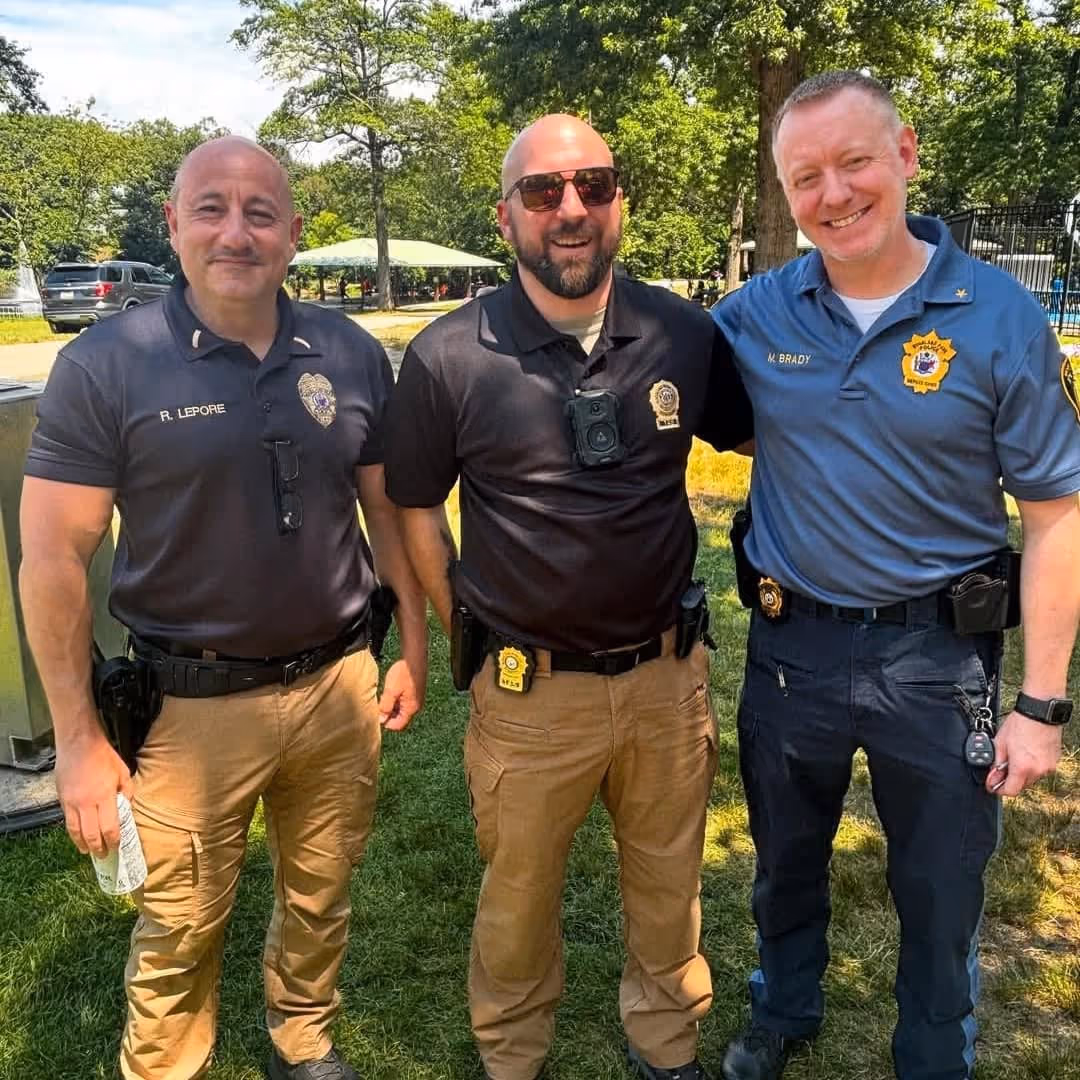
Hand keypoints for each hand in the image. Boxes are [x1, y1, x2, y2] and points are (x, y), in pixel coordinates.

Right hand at [54, 725, 132, 856]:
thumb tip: (127, 808)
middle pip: (91, 834)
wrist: (79, 743)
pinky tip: (78, 836)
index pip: (109, 827)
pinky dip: (73, 832)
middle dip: (98, 848)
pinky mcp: (62, 799)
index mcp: (105, 796)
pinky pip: (67, 821)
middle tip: (104, 855)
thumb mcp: (123, 772)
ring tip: (89, 852)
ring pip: (76, 831)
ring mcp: (72, 802)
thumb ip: (127, 792)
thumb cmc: (103, 756)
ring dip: (83, 844)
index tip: (117, 847)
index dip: (113, 840)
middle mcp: (87, 803)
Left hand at [378, 657, 425, 730]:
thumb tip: (381, 720)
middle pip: (399, 717)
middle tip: (380, 702)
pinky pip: (404, 701)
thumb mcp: (391, 691)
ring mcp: (416, 699)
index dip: (386, 722)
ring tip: (385, 694)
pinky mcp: (415, 692)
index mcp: (411, 708)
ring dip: (391, 705)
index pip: (398, 725)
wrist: (415, 657)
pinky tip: (391, 689)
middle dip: (388, 713)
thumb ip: (386, 707)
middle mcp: (415, 706)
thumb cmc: (404, 673)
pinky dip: (396, 698)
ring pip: (400, 709)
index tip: (378, 713)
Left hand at [986, 711, 1063, 796]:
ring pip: (1031, 777)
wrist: (1040, 712)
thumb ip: (996, 762)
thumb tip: (993, 776)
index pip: (1010, 791)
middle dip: (1010, 779)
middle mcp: (1038, 770)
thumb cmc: (1020, 723)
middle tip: (1001, 768)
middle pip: (1021, 785)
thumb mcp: (999, 743)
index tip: (992, 785)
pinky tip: (1026, 752)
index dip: (998, 789)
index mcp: (1023, 767)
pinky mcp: (1054, 760)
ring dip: (1022, 771)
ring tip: (1015, 755)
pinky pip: (1040, 769)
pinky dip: (1032, 765)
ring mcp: (1048, 766)